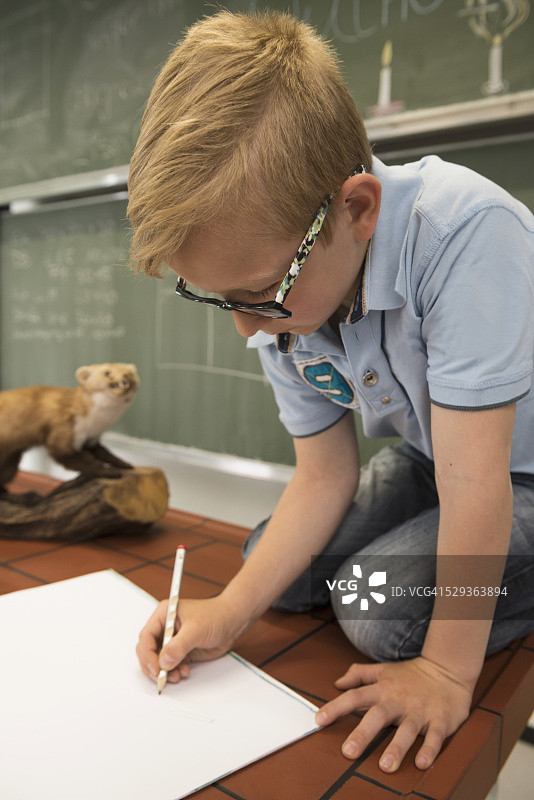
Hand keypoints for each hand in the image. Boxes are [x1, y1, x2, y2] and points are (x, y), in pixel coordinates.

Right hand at [136, 595, 244, 683]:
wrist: (232, 622)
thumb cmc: (216, 616)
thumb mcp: (196, 630)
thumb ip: (178, 646)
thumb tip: (163, 661)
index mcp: (163, 614)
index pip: (146, 637)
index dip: (147, 654)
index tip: (156, 668)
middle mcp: (164, 627)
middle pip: (148, 651)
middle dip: (153, 666)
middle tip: (162, 677)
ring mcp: (172, 640)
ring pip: (158, 661)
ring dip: (164, 672)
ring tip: (176, 676)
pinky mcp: (180, 651)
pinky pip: (170, 665)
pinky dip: (173, 672)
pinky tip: (184, 672)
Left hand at [315, 656, 472, 771]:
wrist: (448, 669)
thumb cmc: (411, 675)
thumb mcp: (383, 670)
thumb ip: (359, 674)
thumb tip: (337, 682)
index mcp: (383, 689)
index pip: (355, 697)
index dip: (336, 707)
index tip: (319, 720)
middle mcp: (398, 700)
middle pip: (378, 715)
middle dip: (363, 733)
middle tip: (348, 752)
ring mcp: (420, 711)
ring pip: (407, 729)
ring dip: (397, 748)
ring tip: (385, 767)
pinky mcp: (440, 720)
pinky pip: (435, 736)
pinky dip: (429, 749)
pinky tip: (421, 763)